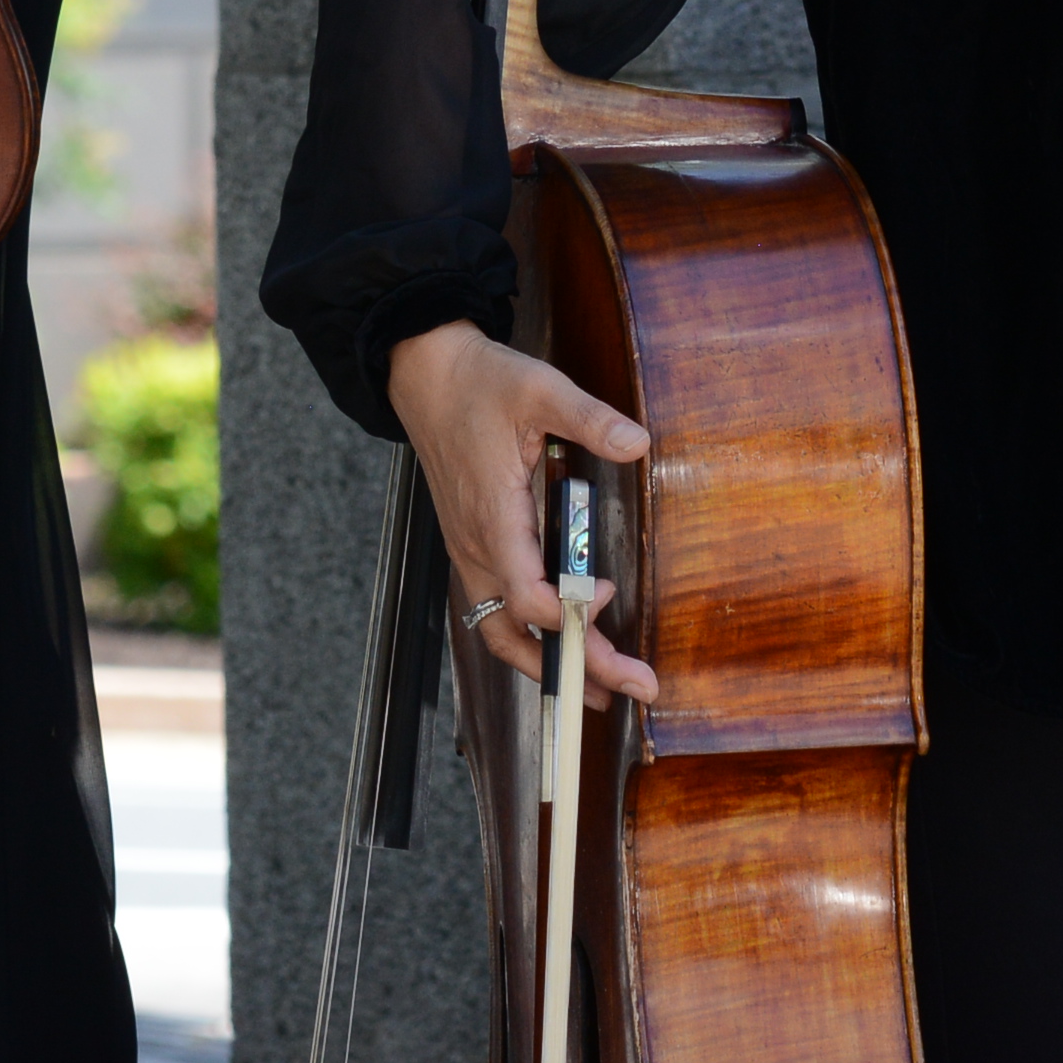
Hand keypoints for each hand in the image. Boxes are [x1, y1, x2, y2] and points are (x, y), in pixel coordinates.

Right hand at [383, 317, 659, 701]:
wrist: (425, 372)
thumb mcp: (538, 388)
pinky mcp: (472, 546)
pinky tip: (559, 643)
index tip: (607, 593)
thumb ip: (589, 417)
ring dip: (549, 664)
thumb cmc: (479, 382)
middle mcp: (477, 545)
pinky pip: (494, 611)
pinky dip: (529, 640)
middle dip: (578, 666)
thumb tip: (637, 442)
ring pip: (500, 631)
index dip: (569, 609)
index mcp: (493, 515)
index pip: (526, 594)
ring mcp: (470, 550)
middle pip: (519, 632)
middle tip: (635, 686)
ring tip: (599, 690)